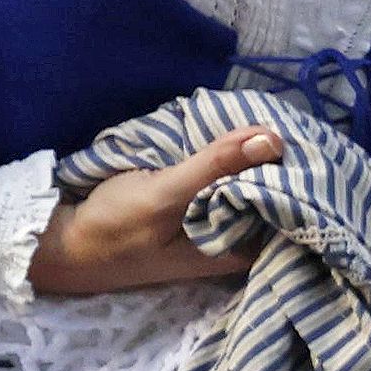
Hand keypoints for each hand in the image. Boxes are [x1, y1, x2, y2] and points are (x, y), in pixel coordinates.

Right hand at [27, 125, 281, 293]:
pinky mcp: (193, 206)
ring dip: (254, 157)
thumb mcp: (167, 195)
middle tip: (290, 120)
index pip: (288, 211)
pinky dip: (229, 159)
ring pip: (248, 185)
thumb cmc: (115, 227)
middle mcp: (232, 241)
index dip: (300, 177)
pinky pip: (224, 179)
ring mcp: (213, 224)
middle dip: (277, 163)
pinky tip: (237, 134)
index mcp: (236, 250)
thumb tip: (274, 138)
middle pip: (270, 196)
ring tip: (272, 119)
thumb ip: (216, 167)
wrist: (63, 241)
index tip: (307, 140)